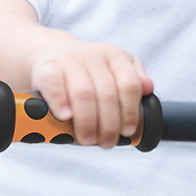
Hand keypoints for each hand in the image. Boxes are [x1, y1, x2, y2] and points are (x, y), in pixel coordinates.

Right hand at [31, 40, 153, 145]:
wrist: (52, 53)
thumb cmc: (88, 69)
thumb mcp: (115, 68)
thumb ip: (134, 79)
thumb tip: (148, 88)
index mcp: (114, 56)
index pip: (129, 85)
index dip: (130, 112)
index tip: (127, 131)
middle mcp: (93, 55)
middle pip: (107, 94)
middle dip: (108, 125)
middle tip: (106, 143)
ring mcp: (69, 60)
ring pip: (83, 94)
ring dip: (87, 122)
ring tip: (88, 139)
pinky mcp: (46, 67)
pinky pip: (54, 85)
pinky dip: (60, 103)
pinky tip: (66, 117)